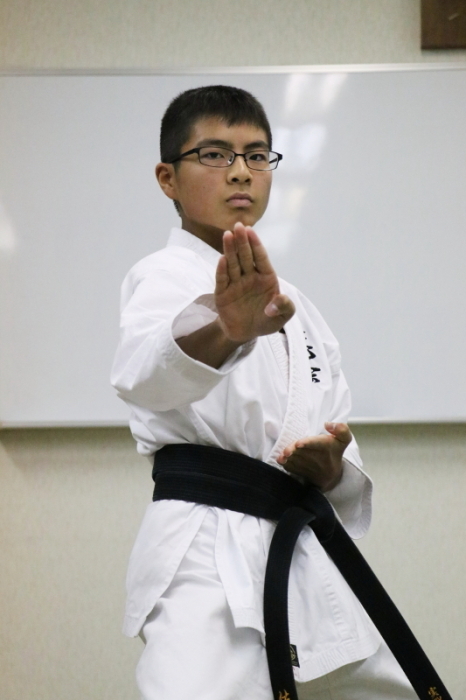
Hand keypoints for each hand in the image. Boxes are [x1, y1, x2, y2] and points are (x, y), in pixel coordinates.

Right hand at [214, 222, 294, 342]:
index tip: (251, 230)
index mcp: (266, 277)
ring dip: (230, 250)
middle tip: (238, 226)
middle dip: (242, 241)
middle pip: (245, 256)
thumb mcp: (282, 317)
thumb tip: (279, 299)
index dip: (256, 244)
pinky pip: (222, 279)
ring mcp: (235, 283)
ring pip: (233, 264)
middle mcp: (250, 277)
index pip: (261, 258)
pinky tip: (222, 260)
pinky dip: (222, 270)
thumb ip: (285, 307)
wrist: (246, 333)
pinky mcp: (223, 293)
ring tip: (227, 235)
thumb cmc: (267, 320)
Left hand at [277, 423, 351, 491]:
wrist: (331, 475)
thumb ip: (341, 429)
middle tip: (286, 451)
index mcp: (327, 447)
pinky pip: (292, 468)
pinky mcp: (302, 473)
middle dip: (294, 451)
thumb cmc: (334, 451)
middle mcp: (319, 459)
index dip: (308, 443)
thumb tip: (327, 424)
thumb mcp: (343, 440)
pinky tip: (282, 460)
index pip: (318, 444)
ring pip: (297, 461)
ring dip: (288, 458)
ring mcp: (310, 467)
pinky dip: (286, 464)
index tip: (298, 443)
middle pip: (304, 453)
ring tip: (282, 456)